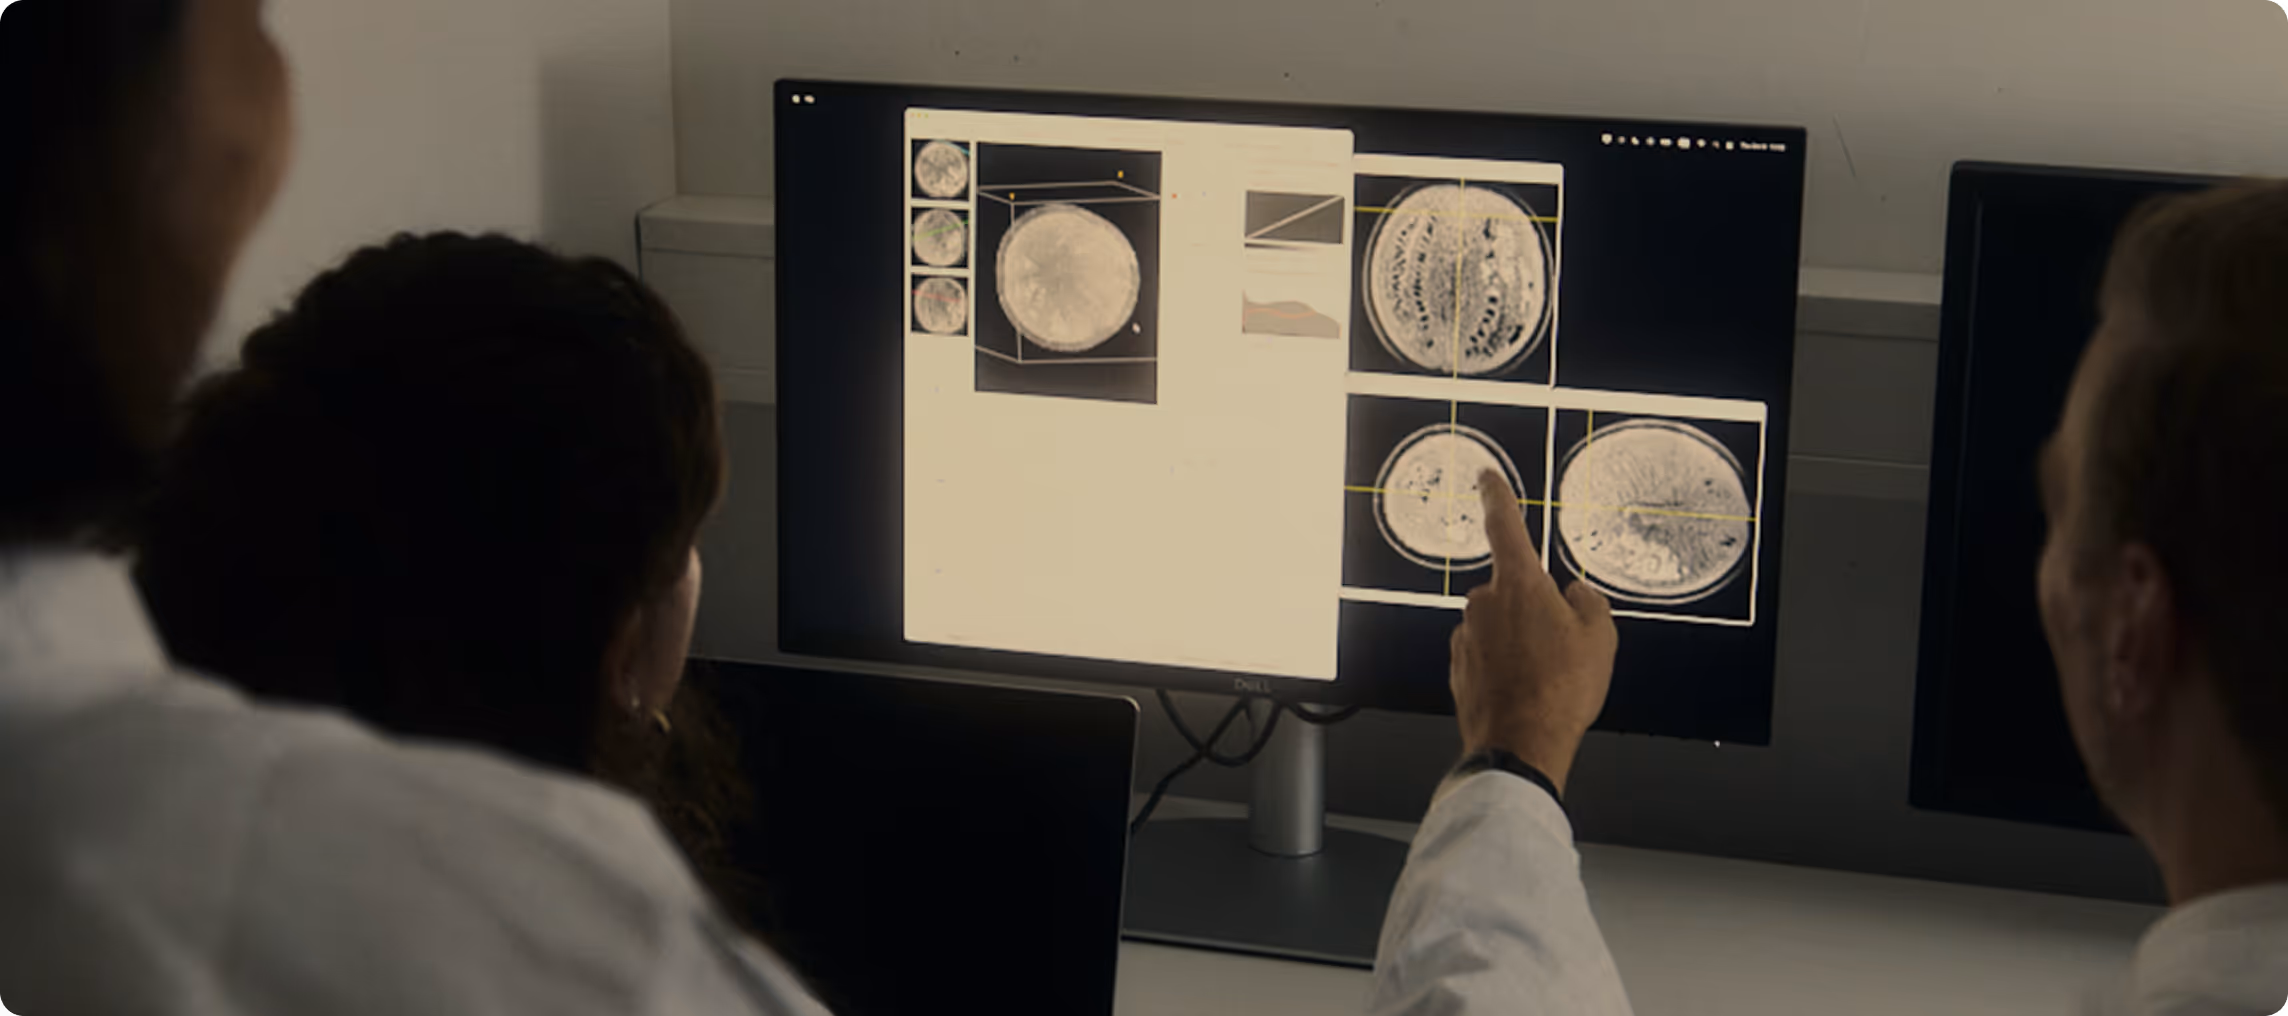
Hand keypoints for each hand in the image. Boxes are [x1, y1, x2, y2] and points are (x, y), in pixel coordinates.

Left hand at [1449, 468, 1617, 794]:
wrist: (1521, 744)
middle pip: (1513, 591)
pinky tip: (1526, 692)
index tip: (1485, 476)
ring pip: (1501, 626)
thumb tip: (1574, 595)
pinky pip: (1489, 655)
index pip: (1505, 525)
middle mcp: (1484, 602)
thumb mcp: (1601, 638)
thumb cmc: (1562, 690)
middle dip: (1535, 611)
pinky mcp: (1459, 666)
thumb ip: (1588, 603)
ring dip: (1521, 643)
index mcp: (1518, 583)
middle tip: (1562, 649)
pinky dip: (1506, 667)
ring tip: (1547, 678)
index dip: (1497, 496)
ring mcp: (1467, 635)